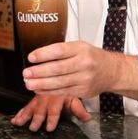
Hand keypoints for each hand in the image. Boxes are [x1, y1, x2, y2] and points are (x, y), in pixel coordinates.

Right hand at [10, 95, 89, 131]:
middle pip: (41, 107)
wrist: (62, 72)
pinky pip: (26, 105)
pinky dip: (20, 112)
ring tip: (18, 122)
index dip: (52, 118)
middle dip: (37, 118)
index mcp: (58, 95)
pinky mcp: (33, 97)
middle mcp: (47, 95)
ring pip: (31, 105)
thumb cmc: (69, 87)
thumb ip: (79, 109)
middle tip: (33, 127)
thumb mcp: (76, 97)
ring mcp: (39, 95)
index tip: (49, 127)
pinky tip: (14, 119)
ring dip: (24, 115)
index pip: (55, 108)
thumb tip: (87, 118)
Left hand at [23, 41, 137, 105]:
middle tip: (26, 73)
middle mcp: (84, 64)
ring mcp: (84, 79)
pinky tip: (38, 89)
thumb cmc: (92, 57)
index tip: (31, 57)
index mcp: (81, 49)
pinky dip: (48, 91)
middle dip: (39, 72)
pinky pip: (63, 92)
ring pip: (59, 83)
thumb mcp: (79, 47)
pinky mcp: (83, 91)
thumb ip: (61, 50)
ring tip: (28, 83)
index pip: (59, 51)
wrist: (112, 71)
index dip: (43, 54)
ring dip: (41, 84)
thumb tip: (38, 56)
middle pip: (58, 69)